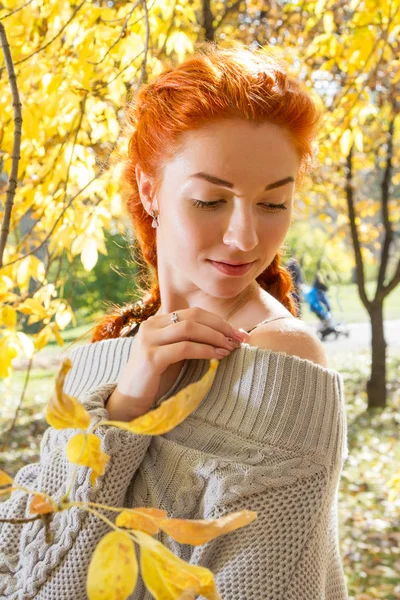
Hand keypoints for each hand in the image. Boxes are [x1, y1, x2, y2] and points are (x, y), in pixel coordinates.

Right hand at [106, 308, 249, 420]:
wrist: (130, 401)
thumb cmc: (156, 378)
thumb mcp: (174, 353)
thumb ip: (190, 341)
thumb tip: (225, 335)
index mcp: (157, 321)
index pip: (193, 312)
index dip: (218, 321)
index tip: (238, 332)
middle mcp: (150, 326)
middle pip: (193, 316)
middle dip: (221, 326)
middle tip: (240, 338)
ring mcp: (148, 340)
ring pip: (190, 328)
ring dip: (215, 337)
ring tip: (231, 347)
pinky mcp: (150, 357)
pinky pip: (184, 348)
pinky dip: (205, 350)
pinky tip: (219, 356)